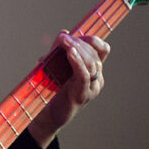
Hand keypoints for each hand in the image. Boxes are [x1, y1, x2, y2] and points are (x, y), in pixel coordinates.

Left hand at [28, 31, 110, 147]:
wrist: (46, 115)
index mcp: (92, 70)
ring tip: (65, 43)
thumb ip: (58, 51)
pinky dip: (77, 62)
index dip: (91, 39)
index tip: (76, 35)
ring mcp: (91, 88)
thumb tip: (64, 32)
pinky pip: (84, 76)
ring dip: (77, 50)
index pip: (101, 50)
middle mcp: (96, 78)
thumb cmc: (51, 89)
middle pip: (94, 55)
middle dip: (79, 43)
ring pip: (91, 63)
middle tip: (63, 38)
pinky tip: (70, 53)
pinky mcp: (82, 95)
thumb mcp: (54, 66)